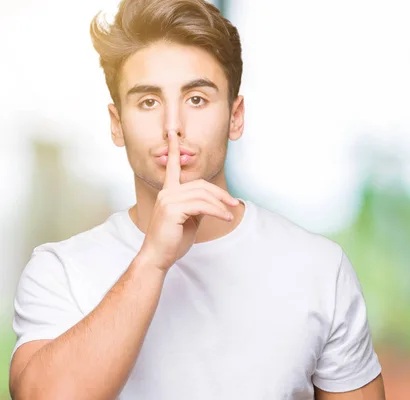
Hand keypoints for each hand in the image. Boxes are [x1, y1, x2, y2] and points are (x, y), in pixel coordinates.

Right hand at [138, 131, 238, 270]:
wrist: (158, 257)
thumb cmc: (172, 240)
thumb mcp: (189, 220)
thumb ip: (198, 206)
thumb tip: (214, 202)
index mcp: (168, 192)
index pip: (173, 167)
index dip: (175, 150)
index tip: (173, 134)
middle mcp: (167, 192)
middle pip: (200, 184)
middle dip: (220, 193)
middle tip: (234, 203)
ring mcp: (168, 199)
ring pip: (203, 195)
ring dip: (221, 204)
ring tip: (230, 214)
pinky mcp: (172, 209)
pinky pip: (202, 206)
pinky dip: (217, 211)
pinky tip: (225, 218)